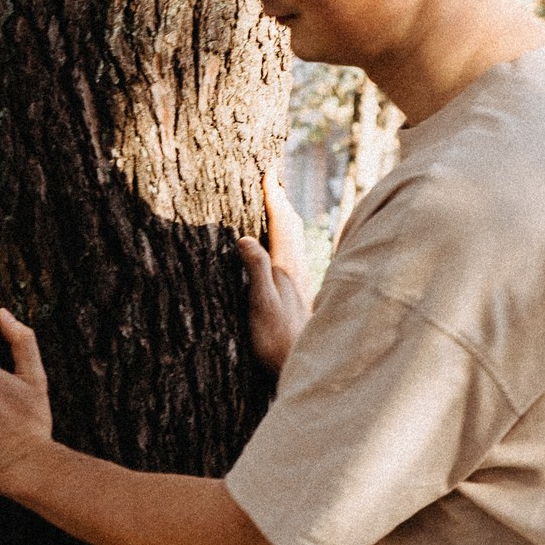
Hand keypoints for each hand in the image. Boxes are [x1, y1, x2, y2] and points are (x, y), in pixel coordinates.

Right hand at [237, 165, 310, 376]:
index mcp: (286, 269)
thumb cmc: (276, 342)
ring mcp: (299, 284)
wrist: (297, 370)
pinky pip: (294, 254)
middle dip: (282, 203)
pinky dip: (288, 239)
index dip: (273, 198)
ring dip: (286, 219)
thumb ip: (255, 271)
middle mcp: (296, 272)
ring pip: (296, 241)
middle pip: (293, 228)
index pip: (281, 224)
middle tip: (272, 182)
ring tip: (278, 206)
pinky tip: (284, 249)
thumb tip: (244, 237)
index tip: (268, 174)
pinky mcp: (297, 296)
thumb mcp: (260, 307)